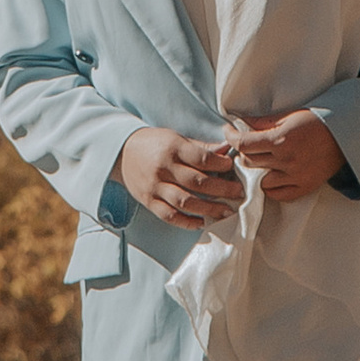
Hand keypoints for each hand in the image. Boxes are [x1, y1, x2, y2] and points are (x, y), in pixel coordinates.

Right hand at [115, 126, 247, 230]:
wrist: (120, 152)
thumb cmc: (153, 143)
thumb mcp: (175, 137)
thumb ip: (200, 147)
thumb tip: (226, 149)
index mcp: (172, 148)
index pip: (201, 159)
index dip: (220, 165)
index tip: (232, 168)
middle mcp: (163, 168)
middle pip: (196, 182)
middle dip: (221, 190)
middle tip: (238, 193)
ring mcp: (154, 187)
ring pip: (185, 202)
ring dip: (209, 209)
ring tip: (226, 211)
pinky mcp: (148, 201)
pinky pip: (169, 216)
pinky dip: (186, 222)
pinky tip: (202, 223)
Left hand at [228, 106, 349, 205]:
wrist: (346, 135)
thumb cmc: (318, 121)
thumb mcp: (289, 115)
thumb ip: (263, 122)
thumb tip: (241, 123)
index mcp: (281, 140)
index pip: (244, 144)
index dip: (231, 137)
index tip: (229, 132)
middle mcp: (286, 161)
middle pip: (249, 162)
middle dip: (243, 152)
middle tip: (245, 145)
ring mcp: (295, 177)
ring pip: (260, 181)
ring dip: (256, 171)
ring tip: (259, 161)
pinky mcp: (304, 188)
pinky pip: (277, 195)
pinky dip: (270, 187)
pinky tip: (270, 176)